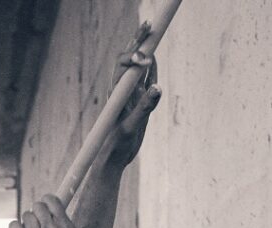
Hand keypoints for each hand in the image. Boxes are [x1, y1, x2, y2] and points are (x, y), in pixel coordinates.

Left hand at [107, 21, 161, 168]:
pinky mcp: (138, 103)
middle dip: (139, 41)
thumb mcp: (131, 127)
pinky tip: (155, 59)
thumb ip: (144, 108)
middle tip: (149, 23)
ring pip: (138, 68)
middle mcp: (122, 91)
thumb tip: (158, 87)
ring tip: (152, 31)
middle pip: (129, 59)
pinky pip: (145, 82)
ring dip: (144, 50)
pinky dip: (151, 70)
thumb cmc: (117, 145)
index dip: (134, 54)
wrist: (114, 159)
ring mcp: (130, 96)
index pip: (122, 65)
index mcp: (116, 93)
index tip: (146, 55)